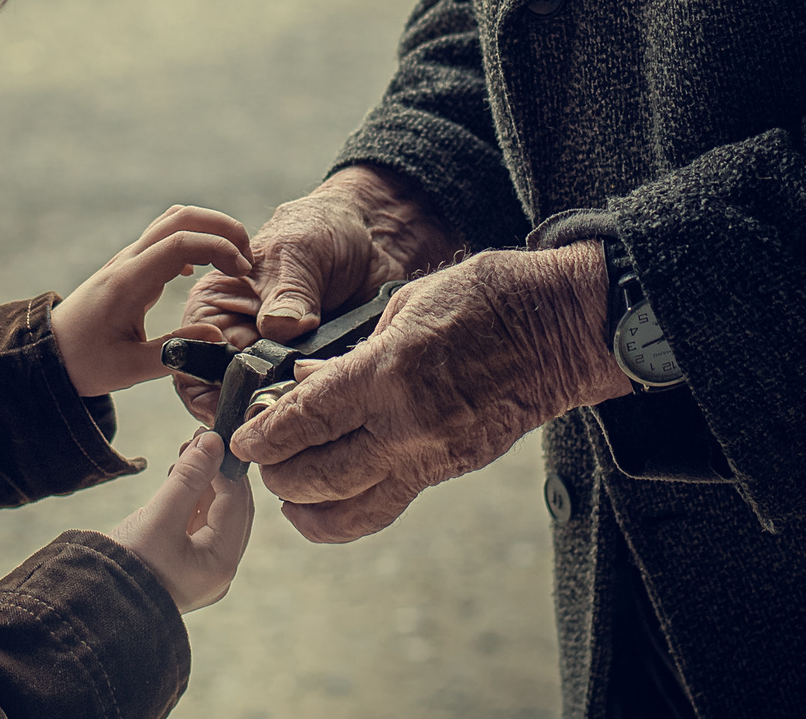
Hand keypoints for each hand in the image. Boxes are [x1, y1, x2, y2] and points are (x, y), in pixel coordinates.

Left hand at [53, 205, 253, 396]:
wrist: (45, 355)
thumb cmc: (82, 363)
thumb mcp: (129, 368)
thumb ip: (176, 353)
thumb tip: (218, 337)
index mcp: (128, 282)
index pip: (180, 243)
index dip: (218, 249)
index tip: (242, 273)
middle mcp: (128, 262)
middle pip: (180, 217)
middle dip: (222, 228)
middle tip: (247, 260)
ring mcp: (128, 260)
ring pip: (173, 221)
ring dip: (209, 230)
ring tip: (233, 262)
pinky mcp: (130, 267)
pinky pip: (166, 238)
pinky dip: (194, 241)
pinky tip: (202, 270)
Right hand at [107, 431, 253, 611]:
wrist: (94, 605)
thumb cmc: (127, 566)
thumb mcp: (159, 517)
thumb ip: (188, 477)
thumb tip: (212, 441)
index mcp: (221, 564)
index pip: (236, 503)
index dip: (225, 467)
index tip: (210, 437)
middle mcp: (218, 570)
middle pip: (230, 510)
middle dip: (216, 474)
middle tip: (198, 441)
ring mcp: (201, 570)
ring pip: (213, 516)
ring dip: (202, 484)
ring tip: (184, 455)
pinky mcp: (183, 566)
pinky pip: (197, 526)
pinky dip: (191, 501)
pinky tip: (177, 479)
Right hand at [172, 166, 460, 422]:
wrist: (375, 234)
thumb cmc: (322, 229)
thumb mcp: (299, 252)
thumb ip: (288, 291)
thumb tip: (281, 328)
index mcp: (217, 308)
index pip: (192, 366)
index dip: (206, 393)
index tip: (238, 410)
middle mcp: (241, 340)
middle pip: (229, 397)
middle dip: (254, 410)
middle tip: (286, 414)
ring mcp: (278, 361)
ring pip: (270, 408)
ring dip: (290, 411)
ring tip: (315, 406)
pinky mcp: (313, 373)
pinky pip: (307, 404)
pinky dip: (319, 408)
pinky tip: (337, 405)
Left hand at [228, 243, 626, 542]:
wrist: (564, 327)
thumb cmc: (488, 296)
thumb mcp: (407, 304)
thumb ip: (351, 352)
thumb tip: (306, 384)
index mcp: (392, 373)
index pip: (309, 419)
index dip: (266, 435)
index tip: (240, 439)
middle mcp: (411, 425)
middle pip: (322, 475)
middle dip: (279, 474)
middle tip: (260, 459)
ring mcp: (436, 455)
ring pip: (356, 508)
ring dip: (311, 507)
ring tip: (288, 494)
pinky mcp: (455, 468)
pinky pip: (392, 502)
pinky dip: (354, 508)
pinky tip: (334, 497)